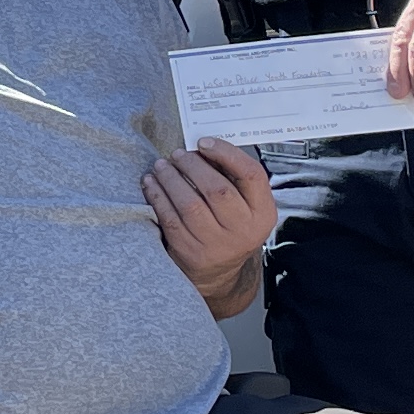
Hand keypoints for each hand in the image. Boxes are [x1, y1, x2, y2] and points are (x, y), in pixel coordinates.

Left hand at [142, 139, 276, 315]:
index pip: (252, 175)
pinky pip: (170, 218)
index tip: (204, 142)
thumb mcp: (245, 206)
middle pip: (217, 189)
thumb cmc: (230, 226)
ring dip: (170, 179)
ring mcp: (217, 245)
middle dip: (192, 165)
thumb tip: (202, 146)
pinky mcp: (191, 253)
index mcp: (262, 213)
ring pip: (190, 204)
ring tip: (161, 166)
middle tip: (177, 154)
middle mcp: (244, 231)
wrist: (218, 272)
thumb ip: (232, 177)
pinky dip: (157, 197)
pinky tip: (151, 183)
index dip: (226, 153)